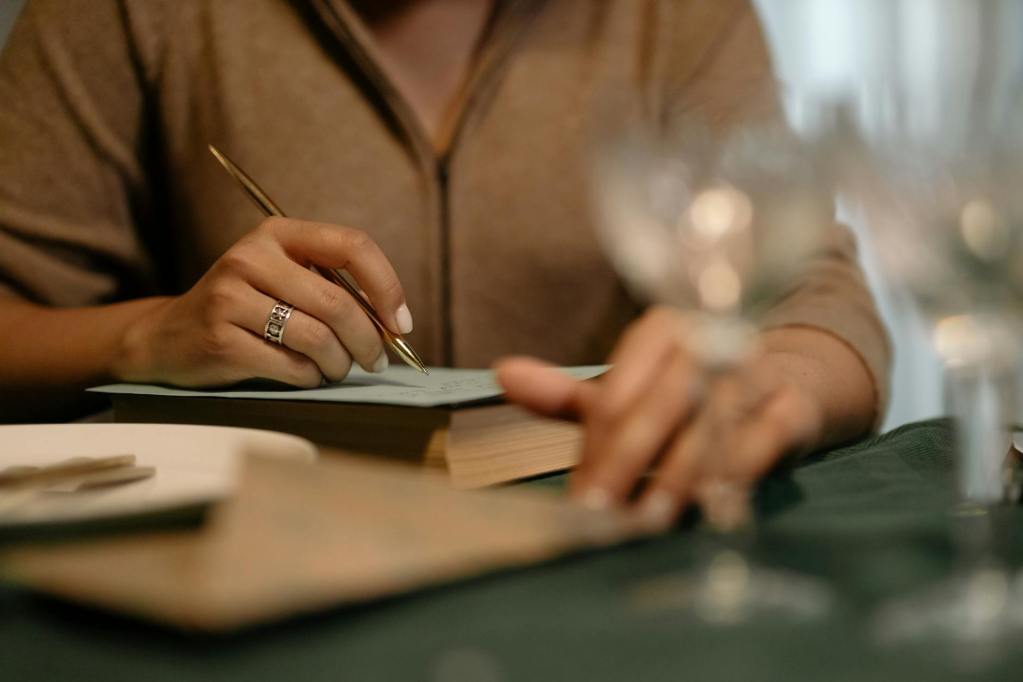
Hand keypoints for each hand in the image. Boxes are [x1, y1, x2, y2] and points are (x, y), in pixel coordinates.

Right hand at [114, 217, 412, 387]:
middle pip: (337, 302)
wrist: (168, 336)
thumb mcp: (285, 280)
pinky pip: (292, 366)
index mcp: (278, 234)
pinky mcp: (221, 338)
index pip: (352, 245)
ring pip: (317, 338)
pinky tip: (306, 375)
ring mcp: (231, 297)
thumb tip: (394, 324)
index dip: (387, 286)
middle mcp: (251, 257)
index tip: (401, 323)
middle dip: (369, 340)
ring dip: (340, 363)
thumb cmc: (246, 309)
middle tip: (376, 361)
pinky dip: (311, 377)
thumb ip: (334, 289)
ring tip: (337, 369)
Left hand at [495, 307, 825, 528]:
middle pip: (657, 406)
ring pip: (707, 424)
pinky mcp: (793, 405)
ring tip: (648, 518)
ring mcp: (755, 371)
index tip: (579, 497)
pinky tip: (711, 507)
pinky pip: (764, 439)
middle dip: (626, 464)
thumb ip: (565, 393)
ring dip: (676, 475)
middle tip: (600, 515)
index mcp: (661, 329)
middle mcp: (707, 340)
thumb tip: (501, 373)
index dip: (596, 446)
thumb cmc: (686, 392)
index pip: (619, 391)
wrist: (784, 383)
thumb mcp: (625, 392)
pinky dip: (736, 472)